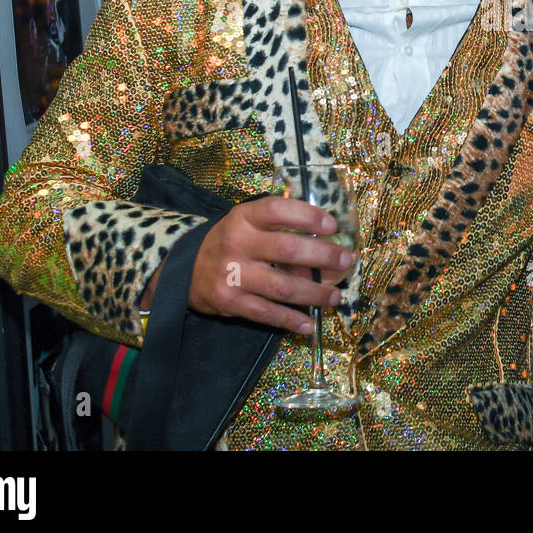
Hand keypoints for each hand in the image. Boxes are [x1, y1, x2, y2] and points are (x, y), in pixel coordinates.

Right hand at [188, 196, 353, 333]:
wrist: (185, 269)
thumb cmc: (229, 241)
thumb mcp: (246, 222)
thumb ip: (278, 225)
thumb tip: (324, 239)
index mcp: (243, 218)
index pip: (278, 210)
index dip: (308, 216)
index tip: (334, 226)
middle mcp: (238, 244)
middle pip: (287, 250)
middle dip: (323, 256)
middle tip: (346, 261)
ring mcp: (233, 275)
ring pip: (283, 287)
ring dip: (315, 293)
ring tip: (336, 296)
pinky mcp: (231, 302)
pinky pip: (267, 313)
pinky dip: (291, 320)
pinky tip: (309, 323)